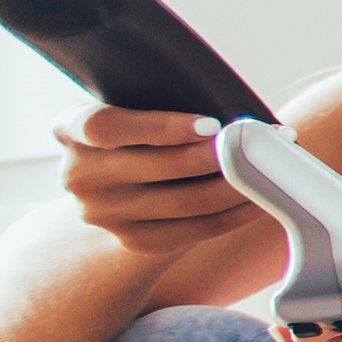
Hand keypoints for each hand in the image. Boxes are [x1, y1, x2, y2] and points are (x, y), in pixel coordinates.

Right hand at [53, 105, 249, 253]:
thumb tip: (229, 103)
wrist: (115, 187)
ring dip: (238, 185)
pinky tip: (261, 198)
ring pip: (185, 202)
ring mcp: (103, 213)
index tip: (212, 124)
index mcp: (71, 130)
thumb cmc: (138, 130)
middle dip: (221, 155)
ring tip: (270, 168)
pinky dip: (235, 214)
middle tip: (263, 142)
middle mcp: (79, 175)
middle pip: (160, 167)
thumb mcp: (130, 107)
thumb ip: (159, 101)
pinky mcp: (134, 240)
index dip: (161, 127)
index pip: (106, 127)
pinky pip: (195, 230)